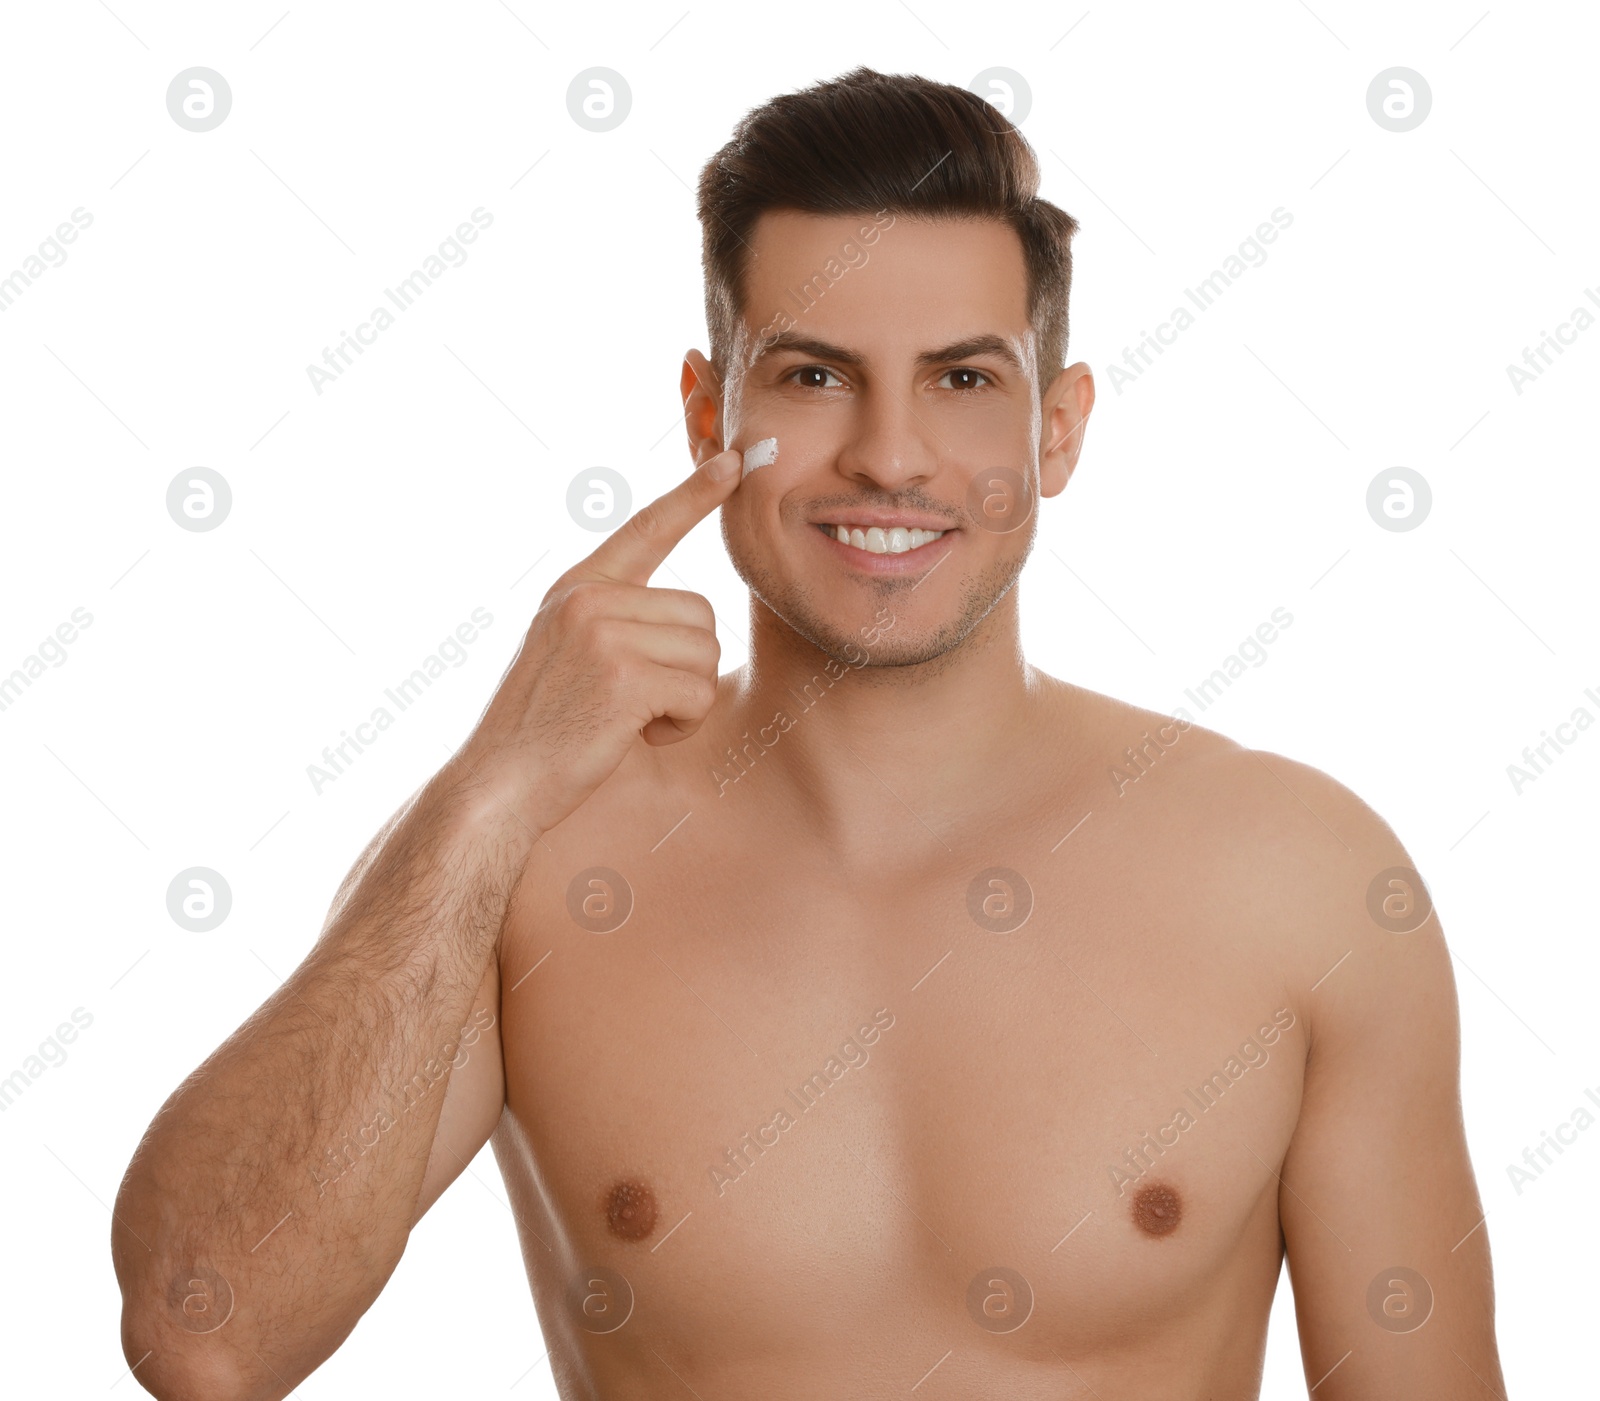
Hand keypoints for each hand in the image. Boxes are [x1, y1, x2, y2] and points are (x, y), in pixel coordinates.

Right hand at [443, 449, 742, 833]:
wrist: (499, 784)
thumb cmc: (542, 730)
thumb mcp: (564, 649)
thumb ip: (612, 618)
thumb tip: (688, 616)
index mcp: (577, 587)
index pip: (647, 528)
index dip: (695, 494)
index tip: (734, 461)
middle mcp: (589, 598)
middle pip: (702, 613)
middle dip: (687, 667)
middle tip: (635, 701)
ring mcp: (604, 633)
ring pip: (705, 654)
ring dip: (684, 699)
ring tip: (629, 718)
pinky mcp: (625, 675)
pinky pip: (698, 693)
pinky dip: (679, 725)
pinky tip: (633, 735)